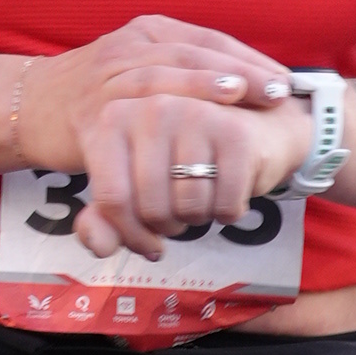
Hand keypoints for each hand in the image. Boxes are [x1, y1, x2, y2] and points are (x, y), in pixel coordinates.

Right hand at [10, 20, 290, 161]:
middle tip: (276, 93)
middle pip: (191, 53)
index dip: (249, 60)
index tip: (284, 82)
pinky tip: (186, 135)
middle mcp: (127, 47)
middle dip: (237, 71)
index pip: (209, 40)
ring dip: (204, 85)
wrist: (28, 107)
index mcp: (148, 31)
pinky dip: (162, 128)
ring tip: (241, 97)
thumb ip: (185, 71)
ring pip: (162, 75)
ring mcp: (105, 78)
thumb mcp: (142, 68)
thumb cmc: (99, 94)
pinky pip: (128, 117)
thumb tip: (250, 87)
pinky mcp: (89, 115)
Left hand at [65, 82, 312, 260]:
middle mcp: (153, 108)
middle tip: (180, 213)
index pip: (111, 200)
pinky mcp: (236, 134)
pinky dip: (228, 213)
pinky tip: (229, 191)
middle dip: (169, 227)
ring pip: (188, 208)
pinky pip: (224, 206)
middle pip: (150, 209)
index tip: (148, 243)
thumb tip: (100, 246)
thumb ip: (103, 221)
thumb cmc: (184, 161)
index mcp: (115, 118)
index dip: (130, 235)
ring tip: (203, 197)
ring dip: (199, 219)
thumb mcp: (135, 187)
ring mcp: (195, 115)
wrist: (256, 130)